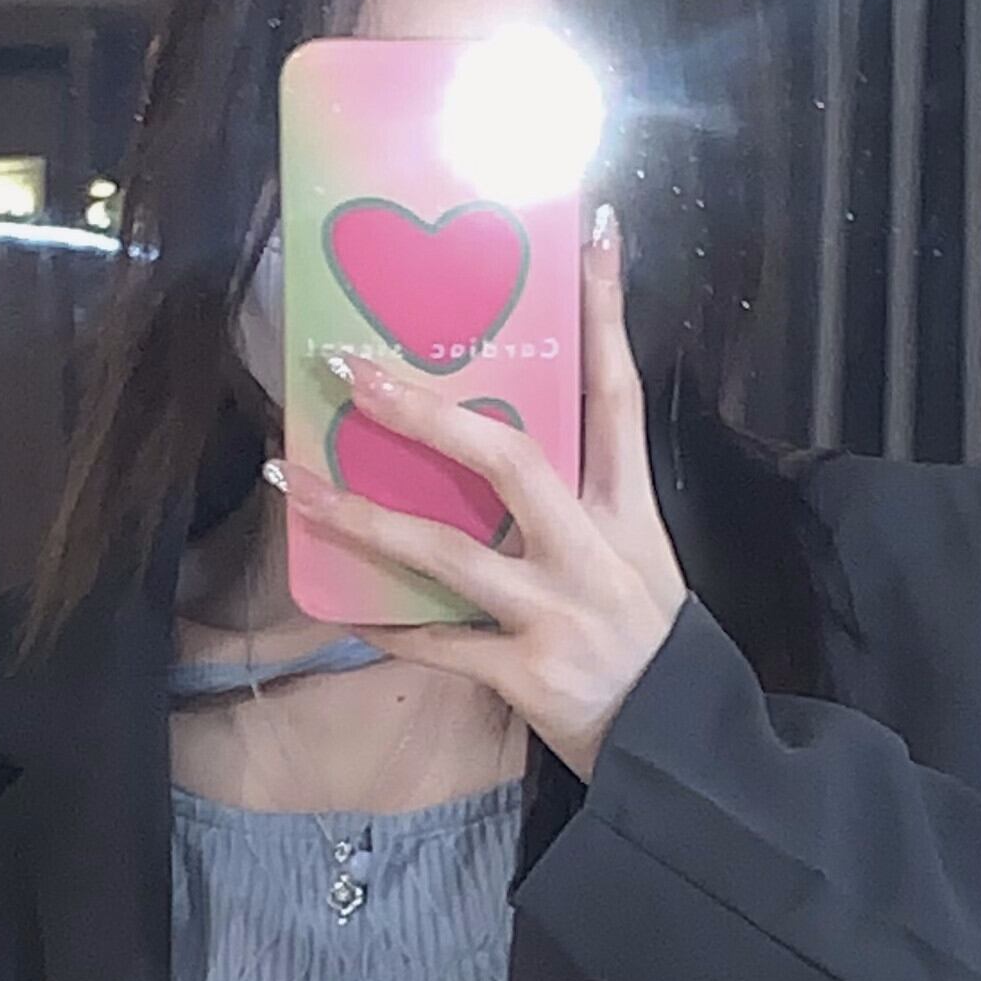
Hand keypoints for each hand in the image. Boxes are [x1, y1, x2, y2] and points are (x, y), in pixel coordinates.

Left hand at [270, 204, 686, 777]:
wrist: (682, 748)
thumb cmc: (650, 648)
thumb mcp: (635, 561)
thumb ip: (579, 508)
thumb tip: (499, 446)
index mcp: (626, 511)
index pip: (618, 392)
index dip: (606, 312)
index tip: (593, 232)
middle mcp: (592, 550)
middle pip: (508, 457)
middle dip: (425, 410)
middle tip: (355, 367)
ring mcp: (557, 612)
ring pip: (449, 553)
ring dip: (364, 516)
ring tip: (298, 482)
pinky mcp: (527, 674)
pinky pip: (439, 644)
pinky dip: (387, 628)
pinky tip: (337, 607)